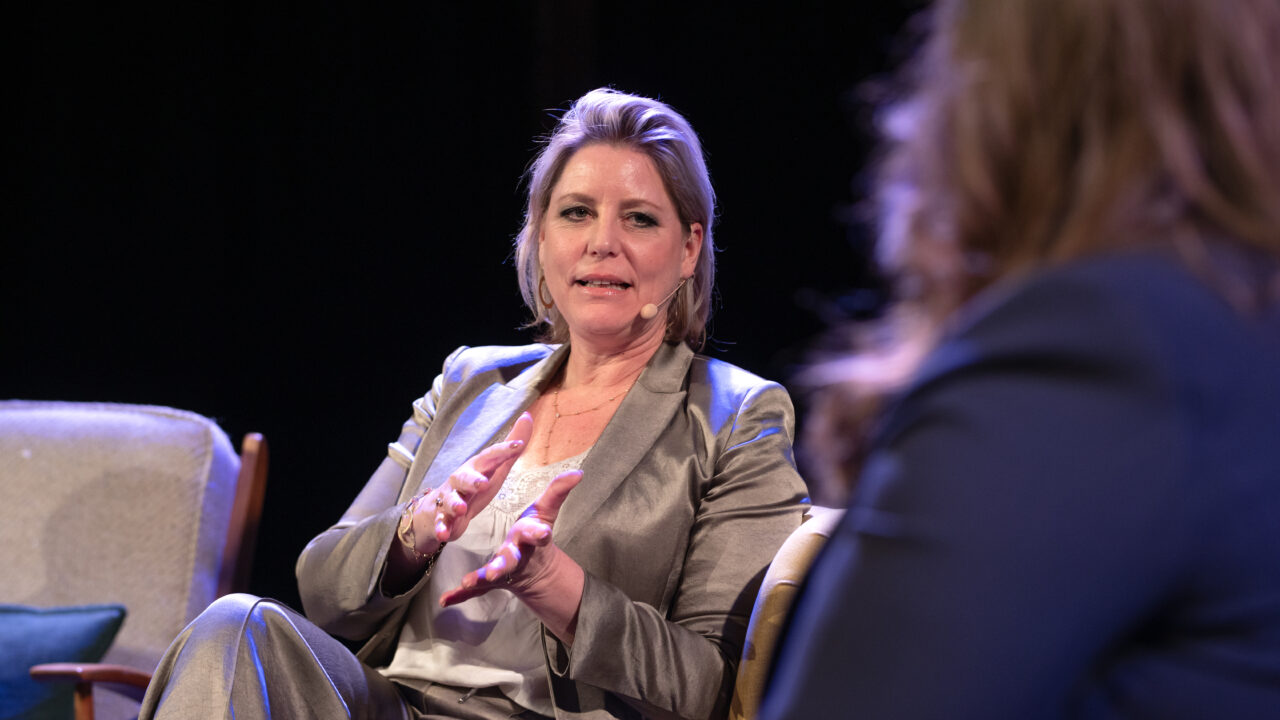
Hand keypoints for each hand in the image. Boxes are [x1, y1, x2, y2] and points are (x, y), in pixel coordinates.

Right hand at [411, 413, 532, 549]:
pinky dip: (441, 528)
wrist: (441, 508)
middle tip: (483, 484)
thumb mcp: (495, 467)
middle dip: (473, 479)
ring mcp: (449, 498)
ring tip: (461, 509)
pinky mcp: (442, 517)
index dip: (504, 450)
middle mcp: (461, 479)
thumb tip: (527, 416)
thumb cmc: (474, 485)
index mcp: (477, 467)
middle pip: (464, 476)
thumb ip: (511, 447)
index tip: (519, 445)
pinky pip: (440, 522)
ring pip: (450, 499)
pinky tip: (444, 534)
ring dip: (454, 503)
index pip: (491, 456)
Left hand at [439, 467, 582, 606]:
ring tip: (467, 583)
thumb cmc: (536, 531)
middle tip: (493, 572)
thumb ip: (559, 492)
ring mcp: (502, 569)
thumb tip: (579, 473)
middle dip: (502, 564)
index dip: (539, 533)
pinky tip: (446, 599)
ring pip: (490, 575)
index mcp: (528, 536)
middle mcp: (516, 554)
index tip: (543, 533)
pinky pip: (475, 588)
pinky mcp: (489, 580)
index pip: (536, 533)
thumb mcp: (547, 511)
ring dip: (480, 579)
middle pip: (510, 560)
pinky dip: (461, 594)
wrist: (536, 568)